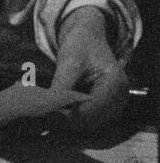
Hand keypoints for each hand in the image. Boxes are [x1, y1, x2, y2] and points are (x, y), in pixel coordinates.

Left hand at [51, 7, 129, 133]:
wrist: (88, 37)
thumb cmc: (80, 44)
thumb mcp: (69, 62)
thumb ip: (60, 87)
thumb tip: (46, 109)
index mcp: (115, 84)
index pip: (89, 111)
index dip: (66, 115)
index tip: (44, 112)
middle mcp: (120, 99)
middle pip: (90, 121)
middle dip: (65, 119)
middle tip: (41, 112)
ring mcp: (116, 106)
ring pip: (88, 124)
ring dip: (67, 120)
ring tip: (47, 109)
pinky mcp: (108, 109)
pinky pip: (88, 120)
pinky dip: (72, 117)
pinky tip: (58, 109)